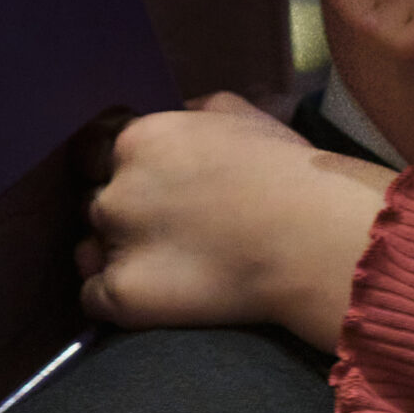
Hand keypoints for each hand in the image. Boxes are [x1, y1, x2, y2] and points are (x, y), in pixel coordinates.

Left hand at [81, 94, 393, 351]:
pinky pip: (96, 298)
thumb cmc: (297, 177)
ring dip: (119, 258)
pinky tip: (161, 297)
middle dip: (128, 217)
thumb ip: (198, 112)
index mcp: (140, 138)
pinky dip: (119, 300)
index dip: (126, 175)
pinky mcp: (125, 293)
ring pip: (91, 251)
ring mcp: (117, 242)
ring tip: (169, 268)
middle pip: (97, 203)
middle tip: (175, 233)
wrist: (322, 240)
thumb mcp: (249, 119)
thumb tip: (180, 116)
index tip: (160, 193)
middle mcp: (117, 187)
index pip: (97, 155)